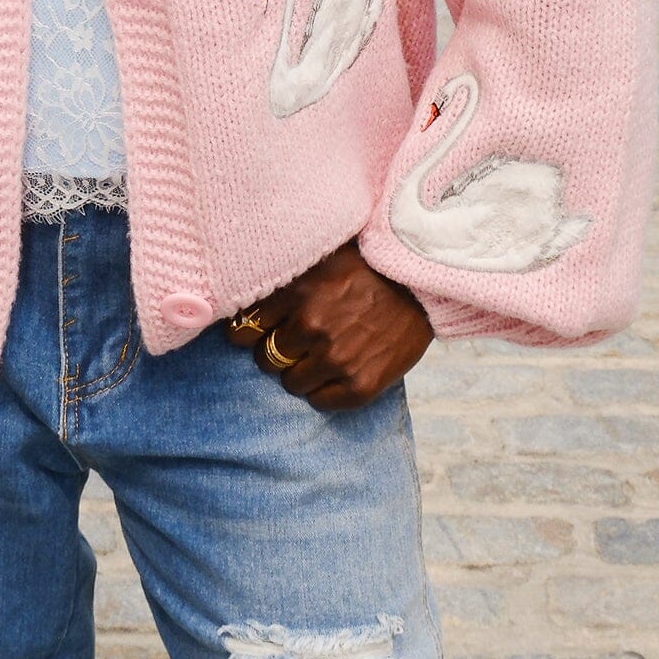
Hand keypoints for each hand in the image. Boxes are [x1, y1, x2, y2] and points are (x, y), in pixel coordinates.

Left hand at [226, 242, 431, 410]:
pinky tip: (339, 370)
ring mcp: (335, 358)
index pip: (242, 330)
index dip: (250, 331)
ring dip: (301, 371)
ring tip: (323, 353)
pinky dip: (324, 390)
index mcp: (296, 292)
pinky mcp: (360, 384)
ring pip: (290, 382)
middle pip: (265, 358)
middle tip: (299, 340)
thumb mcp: (318, 256)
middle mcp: (311, 326)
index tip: (262, 330)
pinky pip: (319, 402)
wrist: (422, 283)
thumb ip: (281, 274)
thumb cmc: (366, 265)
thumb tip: (236, 287)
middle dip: (278, 350)